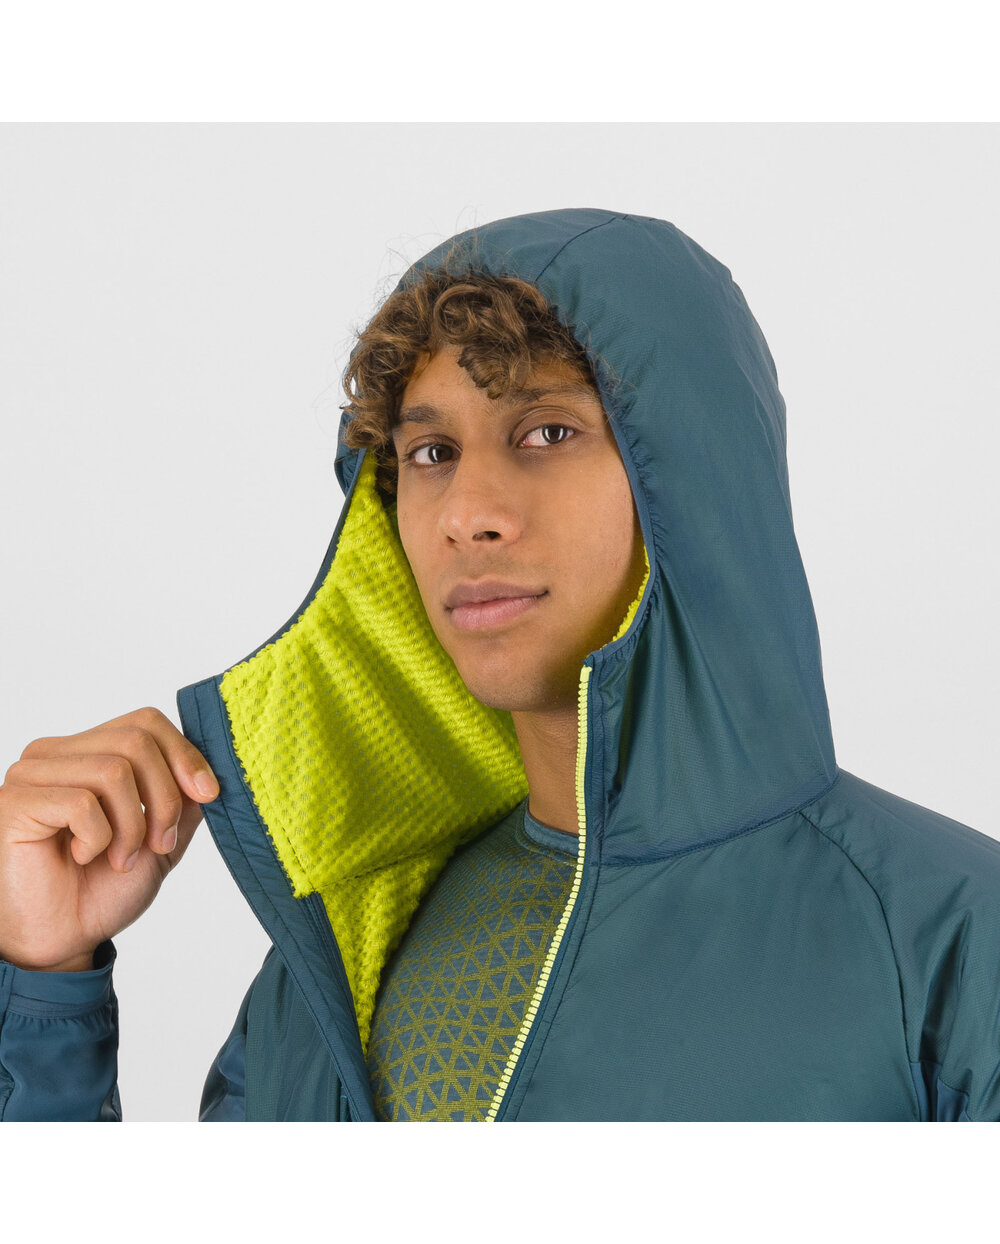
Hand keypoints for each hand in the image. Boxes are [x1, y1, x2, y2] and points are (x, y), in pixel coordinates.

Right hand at [0, 706, 217, 971]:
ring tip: (120, 858)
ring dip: (133, 826)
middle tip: (159, 844)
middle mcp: (56, 753)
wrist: (63, 940)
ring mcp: (31, 774)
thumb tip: (208, 769)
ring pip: (115, 771)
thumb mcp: (162, 839)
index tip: (208, 795)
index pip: (145, 722)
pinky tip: (83, 857)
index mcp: (88, 751)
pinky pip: (81, 802)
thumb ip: (184, 800)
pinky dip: (98, 838)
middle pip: (136, 741)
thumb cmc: (102, 889)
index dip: (184, 755)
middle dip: (164, 797)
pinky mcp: (16, 802)